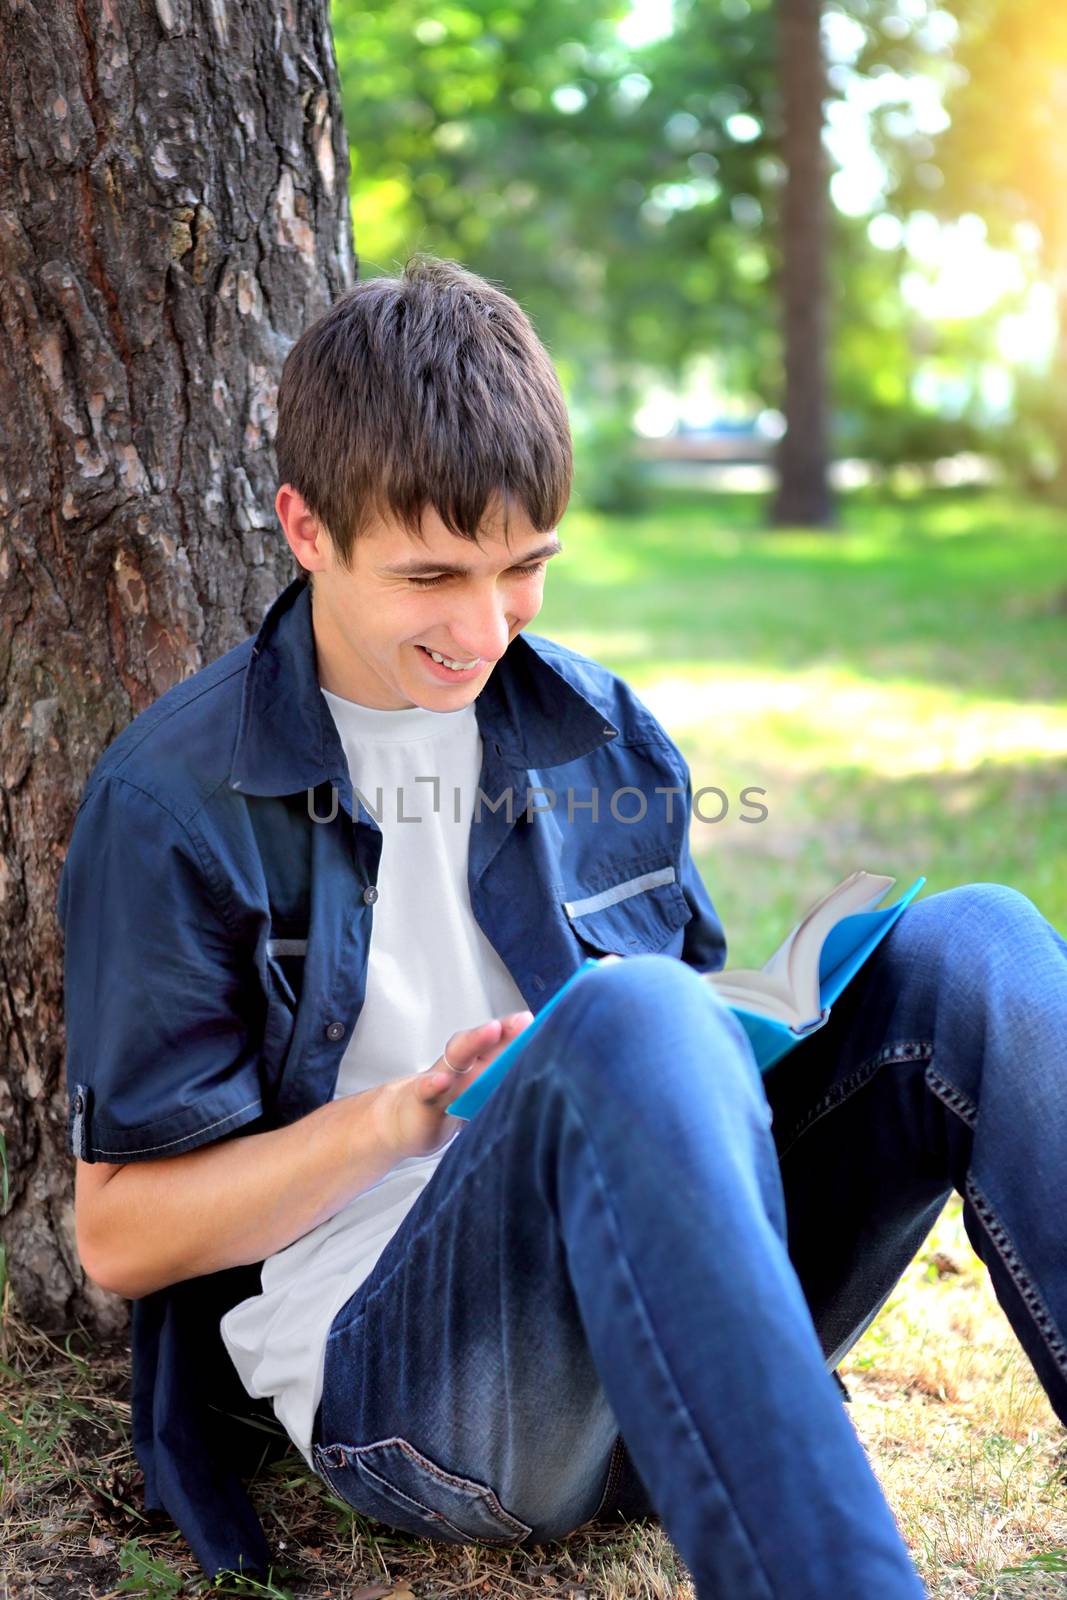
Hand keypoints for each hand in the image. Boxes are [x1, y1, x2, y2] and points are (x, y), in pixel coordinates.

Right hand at [369, 1011, 534, 1162]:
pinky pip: (427, 1089)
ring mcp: (441, 1079)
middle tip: (523, 1020)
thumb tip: (548, 1077)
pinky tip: (442, 1081)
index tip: (541, 1022)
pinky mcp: (422, 1100)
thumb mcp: (481, 1095)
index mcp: (480, 1063)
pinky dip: (433, 1083)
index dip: (520, 1032)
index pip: (501, 1042)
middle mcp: (462, 1065)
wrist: (404, 1121)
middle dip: (505, 1029)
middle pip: (484, 1041)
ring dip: (474, 1041)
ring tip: (491, 1030)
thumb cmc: (449, 1104)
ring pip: (457, 1055)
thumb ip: (505, 1082)